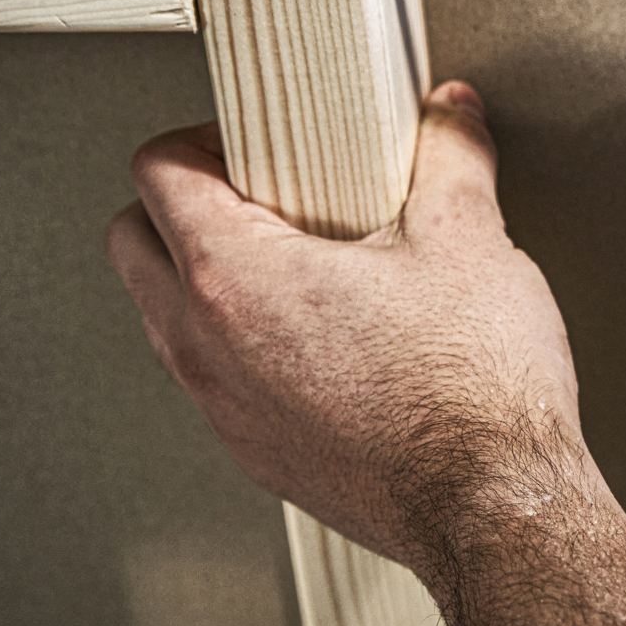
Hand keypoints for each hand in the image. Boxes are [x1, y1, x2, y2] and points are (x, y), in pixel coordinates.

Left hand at [105, 80, 592, 579]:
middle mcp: (206, 347)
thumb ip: (452, 158)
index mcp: (237, 277)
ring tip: (294, 265)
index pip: (157, 173)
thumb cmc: (473, 393)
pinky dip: (242, 348)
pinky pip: (215, 381)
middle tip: (259, 195)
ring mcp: (224, 410)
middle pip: (132, 243)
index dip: (201, 139)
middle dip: (181, 206)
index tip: (254, 144)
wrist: (493, 509)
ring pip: (164, 319)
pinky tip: (325, 340)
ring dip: (205, 281)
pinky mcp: (256, 456)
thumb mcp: (470, 242)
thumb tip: (450, 116)